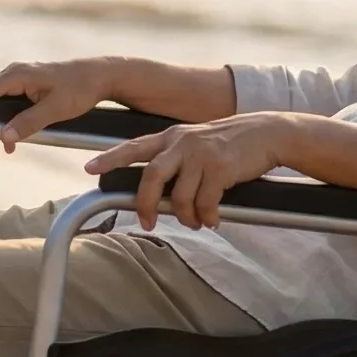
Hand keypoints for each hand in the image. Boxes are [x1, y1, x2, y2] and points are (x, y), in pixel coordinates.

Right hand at [0, 59, 118, 156]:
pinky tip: (6, 142)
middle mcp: (14, 74)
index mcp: (18, 75)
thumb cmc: (82, 89)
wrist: (101, 76)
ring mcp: (19, 79)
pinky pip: (3, 101)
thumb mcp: (58, 109)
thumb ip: (30, 122)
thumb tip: (5, 137)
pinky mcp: (26, 86)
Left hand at [83, 114, 300, 229]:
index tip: (89, 168)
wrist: (267, 134)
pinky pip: (205, 203)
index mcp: (172, 136)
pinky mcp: (220, 169)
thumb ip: (177, 160)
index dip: (110, 158)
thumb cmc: (231, 143)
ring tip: (195, 223)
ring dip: (186, 216)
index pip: (134, 147)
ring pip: (180, 196)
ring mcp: (201, 155)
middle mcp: (182, 143)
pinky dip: (207, 217)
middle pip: (150, 177)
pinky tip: (214, 221)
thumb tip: (162, 196)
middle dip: (146, 204)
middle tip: (149, 223)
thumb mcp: (198, 142)